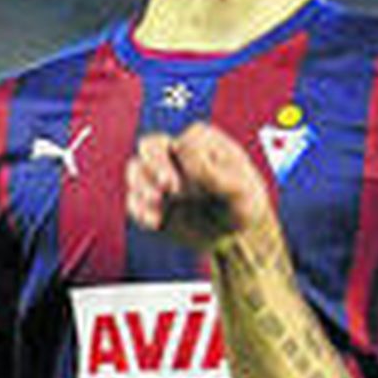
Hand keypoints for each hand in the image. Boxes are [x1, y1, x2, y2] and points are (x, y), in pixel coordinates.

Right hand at [127, 124, 272, 250]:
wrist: (236, 237)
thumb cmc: (243, 205)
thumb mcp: (237, 189)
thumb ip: (210, 171)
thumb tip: (180, 150)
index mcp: (203, 142)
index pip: (184, 141)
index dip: (185, 159)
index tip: (195, 181)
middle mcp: (177, 154)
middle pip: (149, 146)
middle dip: (154, 166)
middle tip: (168, 187)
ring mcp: (161, 176)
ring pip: (136, 170)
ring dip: (142, 186)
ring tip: (157, 202)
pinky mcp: (152, 201)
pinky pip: (134, 201)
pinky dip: (140, 211)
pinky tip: (155, 223)